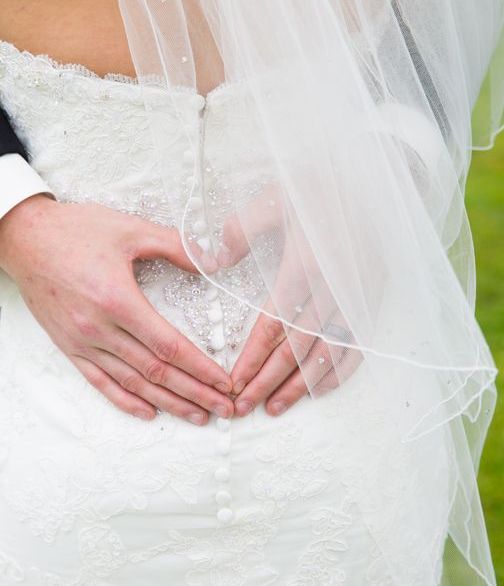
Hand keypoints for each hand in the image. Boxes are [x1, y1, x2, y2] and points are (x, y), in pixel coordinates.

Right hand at [0, 194, 233, 423]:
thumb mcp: (130, 229)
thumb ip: (176, 245)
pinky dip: (125, 401)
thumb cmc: (77, 230)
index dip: (200, 368)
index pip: (169, 347)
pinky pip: (100, 382)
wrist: (23, 239)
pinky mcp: (68, 347)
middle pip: (156, 372)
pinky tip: (149, 413)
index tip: (224, 382)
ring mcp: (81, 342)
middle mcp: (99, 329)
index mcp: (118, 300)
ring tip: (197, 416)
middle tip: (223, 410)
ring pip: (132, 383)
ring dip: (168, 403)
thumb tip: (214, 260)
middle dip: (194, 393)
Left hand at [217, 186, 362, 416]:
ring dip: (300, 387)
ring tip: (275, 408)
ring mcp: (355, 298)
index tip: (232, 383)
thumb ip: (239, 231)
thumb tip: (211, 262)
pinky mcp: (371, 299)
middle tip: (243, 408)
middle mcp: (331, 290)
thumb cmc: (317, 186)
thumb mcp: (271, 199)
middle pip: (295, 350)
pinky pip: (358, 346)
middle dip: (267, 383)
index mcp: (302, 267)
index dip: (251, 360)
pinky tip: (319, 391)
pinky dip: (340, 373)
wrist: (374, 178)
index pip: (271, 327)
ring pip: (327, 355)